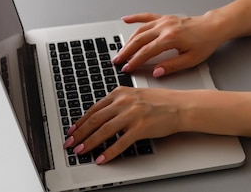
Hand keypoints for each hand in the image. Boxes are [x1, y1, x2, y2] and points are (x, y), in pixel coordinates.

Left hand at [63, 86, 179, 163]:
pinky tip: (101, 158)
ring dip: (89, 143)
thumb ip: (119, 102)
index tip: (72, 131)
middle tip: (70, 144)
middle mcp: (124, 102)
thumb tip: (101, 116)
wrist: (181, 106)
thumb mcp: (136, 95)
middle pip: (95, 120)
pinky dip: (108, 152)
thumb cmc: (162, 102)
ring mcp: (132, 114)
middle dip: (79, 134)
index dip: (80, 122)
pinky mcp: (141, 127)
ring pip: (103, 131)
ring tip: (81, 151)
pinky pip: (120, 142)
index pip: (94, 109)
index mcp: (121, 93)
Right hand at [113, 13, 222, 76]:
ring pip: (140, 29)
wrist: (213, 27)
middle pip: (139, 40)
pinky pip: (147, 16)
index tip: (126, 68)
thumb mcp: (191, 59)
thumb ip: (172, 66)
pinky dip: (135, 17)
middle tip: (117, 61)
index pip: (147, 52)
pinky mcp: (165, 17)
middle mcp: (165, 27)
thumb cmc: (205, 43)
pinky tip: (125, 19)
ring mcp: (164, 20)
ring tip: (120, 50)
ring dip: (128, 40)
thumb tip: (156, 72)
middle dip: (126, 51)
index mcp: (171, 38)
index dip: (135, 61)